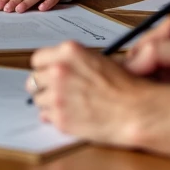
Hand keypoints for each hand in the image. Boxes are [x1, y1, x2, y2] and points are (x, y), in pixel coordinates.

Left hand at [29, 42, 146, 146]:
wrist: (135, 110)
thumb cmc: (124, 86)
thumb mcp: (98, 60)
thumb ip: (73, 61)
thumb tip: (57, 68)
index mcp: (68, 52)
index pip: (38, 59)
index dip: (44, 68)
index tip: (48, 74)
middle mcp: (58, 71)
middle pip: (34, 79)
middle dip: (44, 86)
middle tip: (57, 91)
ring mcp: (57, 95)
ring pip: (38, 99)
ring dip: (49, 102)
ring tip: (68, 105)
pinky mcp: (59, 117)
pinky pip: (45, 116)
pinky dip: (54, 117)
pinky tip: (71, 115)